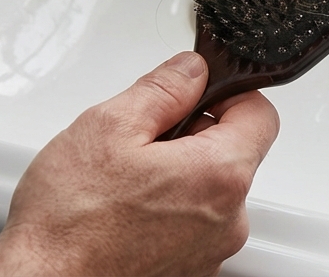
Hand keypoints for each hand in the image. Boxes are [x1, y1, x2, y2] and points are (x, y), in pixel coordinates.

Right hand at [0, 52, 279, 276]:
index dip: (227, 94)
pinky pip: (194, 224)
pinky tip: (126, 211)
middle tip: (142, 139)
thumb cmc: (68, 222)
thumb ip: (163, 89)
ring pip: (210, 190)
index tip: (195, 93)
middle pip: (234, 153)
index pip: (260, 114)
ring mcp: (211, 250)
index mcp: (220, 175)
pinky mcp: (190, 268)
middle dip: (194, 136)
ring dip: (178, 175)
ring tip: (125, 181)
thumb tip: (191, 71)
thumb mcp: (109, 126)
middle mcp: (228, 219)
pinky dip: (168, 210)